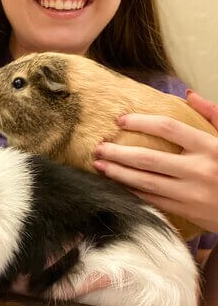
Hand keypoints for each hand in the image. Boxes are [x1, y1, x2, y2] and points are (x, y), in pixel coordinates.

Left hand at [93, 91, 217, 232]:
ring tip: (99, 165)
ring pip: (145, 181)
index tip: (121, 120)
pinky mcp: (185, 211)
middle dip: (119, 153)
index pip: (169, 128)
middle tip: (99, 147)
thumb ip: (213, 115)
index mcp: (210, 147)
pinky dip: (131, 191)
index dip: (141, 122)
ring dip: (118, 173)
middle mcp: (198, 170)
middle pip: (148, 158)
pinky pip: (151, 199)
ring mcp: (190, 193)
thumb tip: (188, 94)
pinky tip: (116, 184)